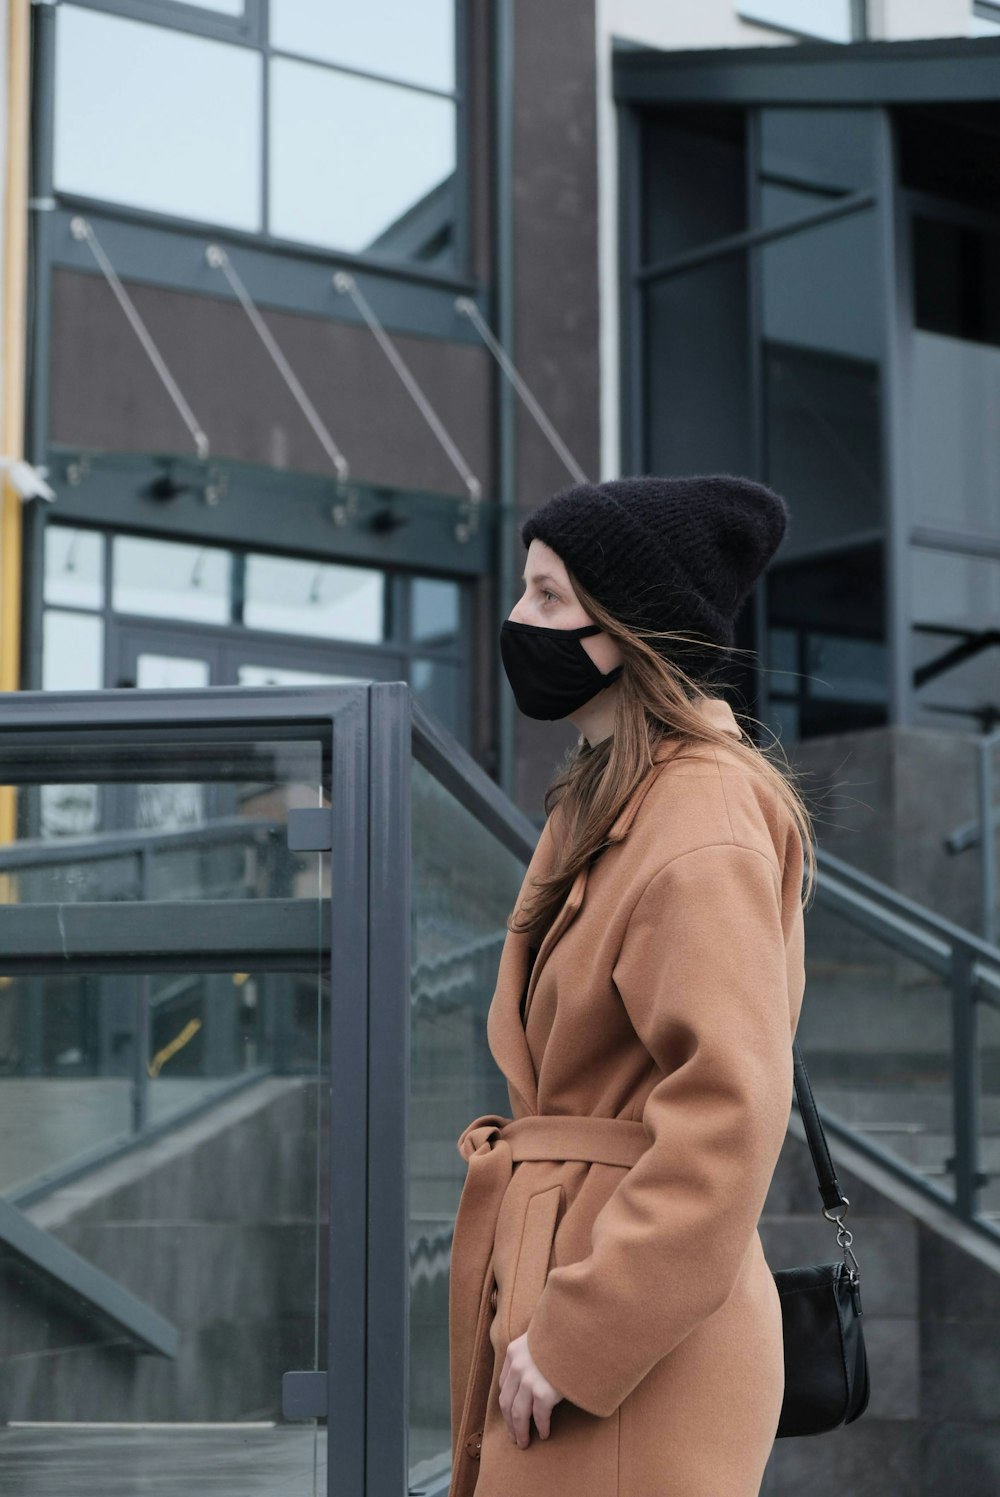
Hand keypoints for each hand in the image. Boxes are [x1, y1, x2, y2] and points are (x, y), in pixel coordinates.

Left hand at [498, 1332, 563, 1447]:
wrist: (580, 1331)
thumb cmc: (564, 1334)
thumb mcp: (540, 1337)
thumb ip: (532, 1352)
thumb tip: (533, 1374)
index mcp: (513, 1352)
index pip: (504, 1385)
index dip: (507, 1403)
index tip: (510, 1414)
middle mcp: (517, 1367)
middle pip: (507, 1402)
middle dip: (509, 1423)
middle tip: (514, 1437)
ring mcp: (529, 1380)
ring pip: (518, 1414)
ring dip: (520, 1432)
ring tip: (524, 1442)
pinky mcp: (544, 1392)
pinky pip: (539, 1417)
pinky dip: (541, 1428)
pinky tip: (544, 1434)